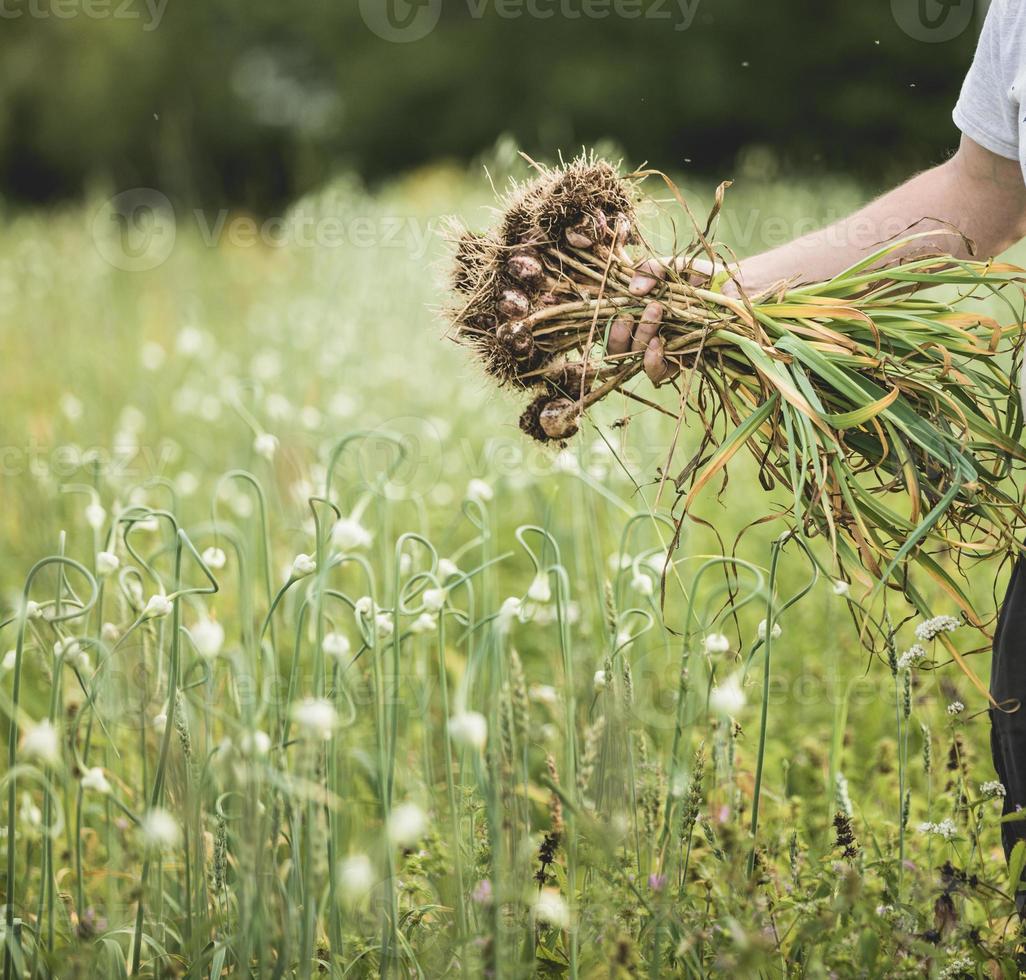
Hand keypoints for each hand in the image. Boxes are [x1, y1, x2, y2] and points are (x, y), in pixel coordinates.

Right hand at [605, 256, 715, 383]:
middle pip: (616, 345)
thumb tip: (633, 290)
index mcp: (635, 312)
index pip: (610, 323)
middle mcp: (643, 334)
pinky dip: (651, 361)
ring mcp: (659, 351)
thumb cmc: (701, 276)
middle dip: (620, 331)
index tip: (618, 305)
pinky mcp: (677, 364)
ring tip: (656, 311)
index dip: (607, 320)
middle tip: (634, 311)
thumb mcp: (673, 266)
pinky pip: (655, 373)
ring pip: (633, 357)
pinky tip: (658, 345)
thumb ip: (651, 269)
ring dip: (639, 337)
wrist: (738, 290)